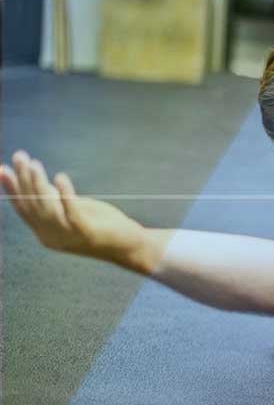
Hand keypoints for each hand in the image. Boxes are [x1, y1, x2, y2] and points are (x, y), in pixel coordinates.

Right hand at [1, 151, 145, 264]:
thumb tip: (42, 183)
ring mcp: (69, 236)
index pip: (23, 208)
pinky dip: (65, 194)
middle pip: (32, 206)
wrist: (130, 248)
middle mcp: (52, 236)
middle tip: (19, 157)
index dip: (12, 189)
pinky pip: (72, 212)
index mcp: (46, 232)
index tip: (2, 168)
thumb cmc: (103, 227)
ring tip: (34, 164)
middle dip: (23, 180)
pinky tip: (60, 177)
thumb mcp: (76, 211)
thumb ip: (58, 202)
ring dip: (39, 185)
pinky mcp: (87, 233)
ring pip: (47, 208)